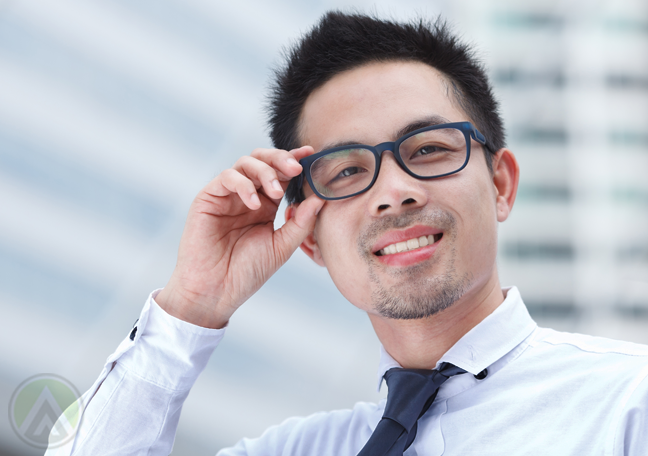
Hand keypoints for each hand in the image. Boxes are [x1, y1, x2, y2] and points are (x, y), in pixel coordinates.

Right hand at [156, 146, 323, 328]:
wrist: (216, 291)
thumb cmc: (246, 272)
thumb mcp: (281, 247)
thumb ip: (301, 224)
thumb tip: (320, 199)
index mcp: (265, 205)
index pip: (281, 174)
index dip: (295, 161)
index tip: (311, 154)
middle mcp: (246, 196)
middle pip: (262, 159)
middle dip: (281, 159)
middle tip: (296, 169)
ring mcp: (227, 195)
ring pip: (245, 163)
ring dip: (265, 172)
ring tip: (276, 192)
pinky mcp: (208, 198)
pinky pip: (227, 178)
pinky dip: (243, 185)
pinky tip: (255, 204)